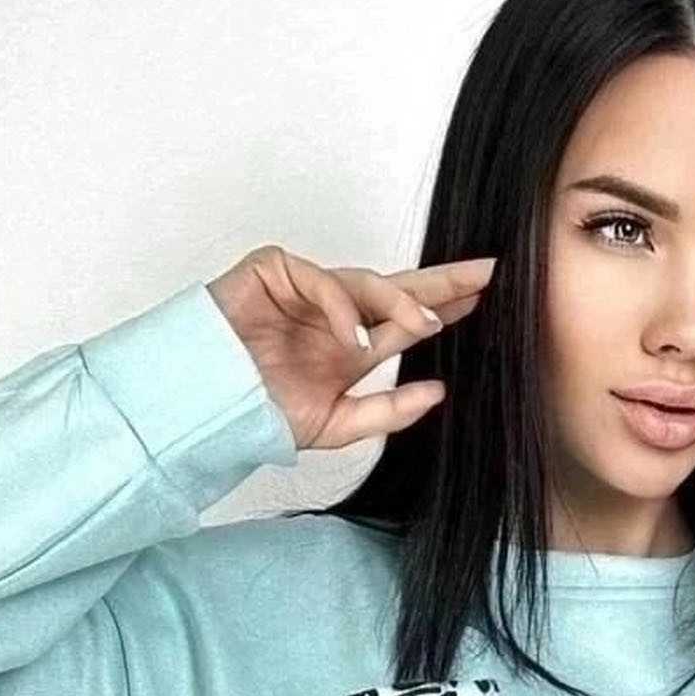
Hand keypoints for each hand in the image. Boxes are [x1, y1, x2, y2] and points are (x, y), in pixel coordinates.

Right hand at [206, 243, 496, 451]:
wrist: (207, 407)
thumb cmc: (260, 411)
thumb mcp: (337, 424)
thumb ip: (387, 411)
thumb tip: (439, 393)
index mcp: (352, 347)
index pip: (406, 320)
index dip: (444, 306)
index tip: (485, 298)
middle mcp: (335, 314)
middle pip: (398, 289)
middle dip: (442, 280)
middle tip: (486, 273)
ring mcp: (306, 290)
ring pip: (365, 282)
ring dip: (399, 301)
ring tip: (426, 323)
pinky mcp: (275, 271)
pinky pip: (319, 279)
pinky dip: (340, 306)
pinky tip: (353, 336)